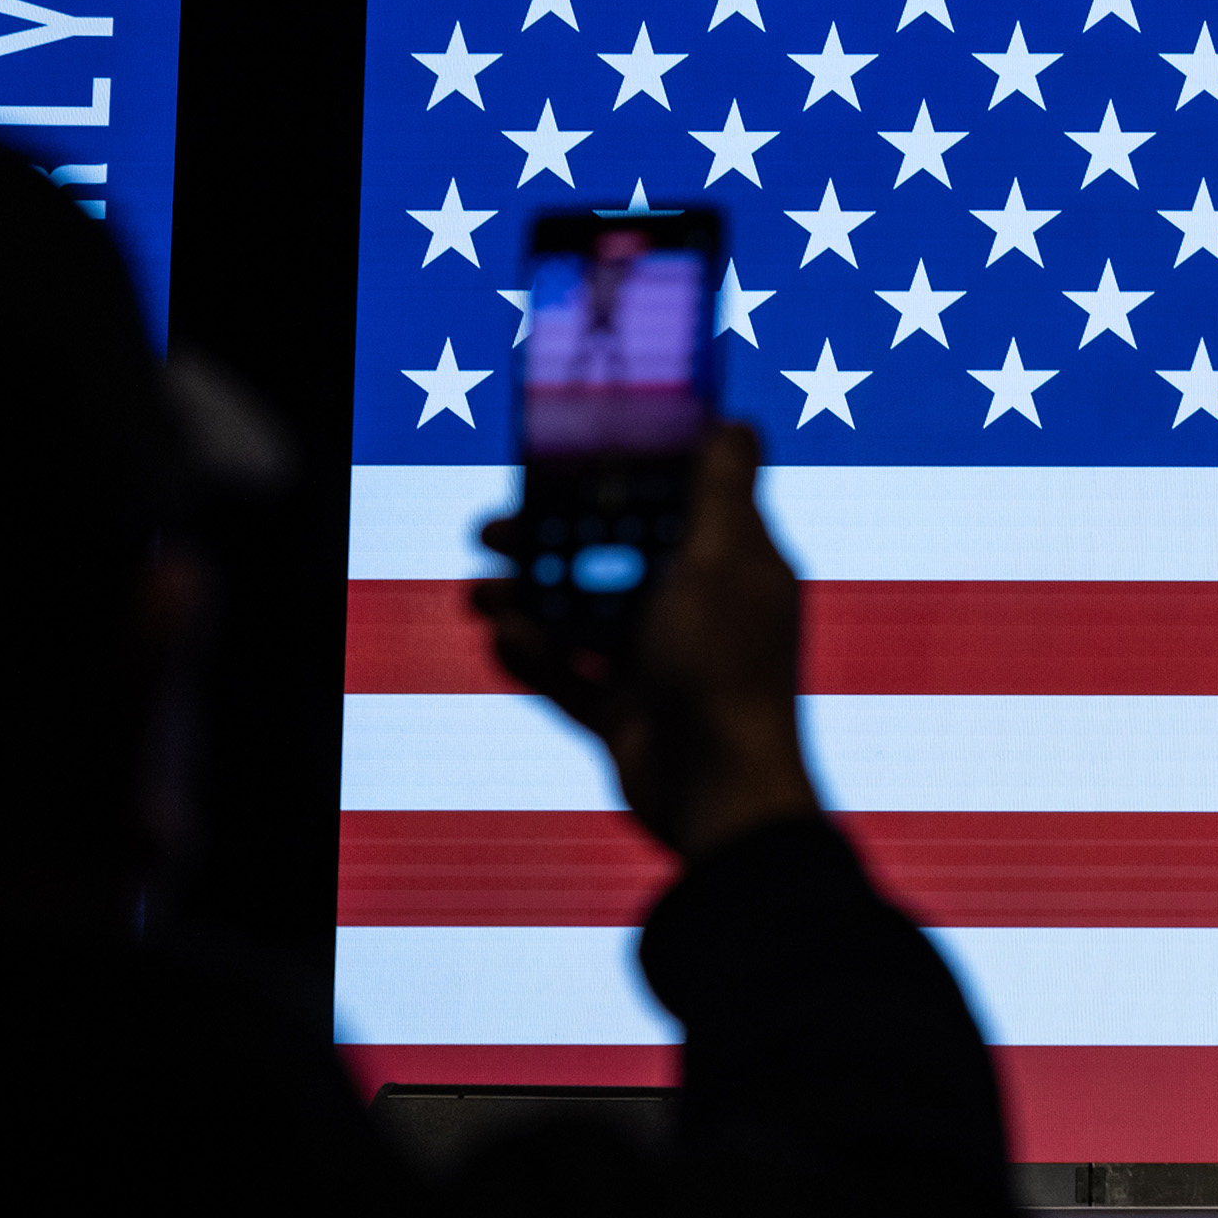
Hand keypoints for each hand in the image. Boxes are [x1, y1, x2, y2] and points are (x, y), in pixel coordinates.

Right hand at [473, 425, 821, 860]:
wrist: (720, 796)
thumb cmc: (725, 668)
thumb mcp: (723, 561)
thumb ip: (723, 491)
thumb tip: (737, 421)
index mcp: (734, 566)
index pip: (673, 504)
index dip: (618, 481)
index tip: (559, 462)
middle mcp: (701, 610)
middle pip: (615, 560)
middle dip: (551, 543)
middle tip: (492, 529)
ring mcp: (663, 665)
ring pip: (584, 617)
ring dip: (529, 601)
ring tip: (480, 594)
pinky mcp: (630, 714)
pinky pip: (572, 678)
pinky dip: (537, 660)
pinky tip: (506, 643)